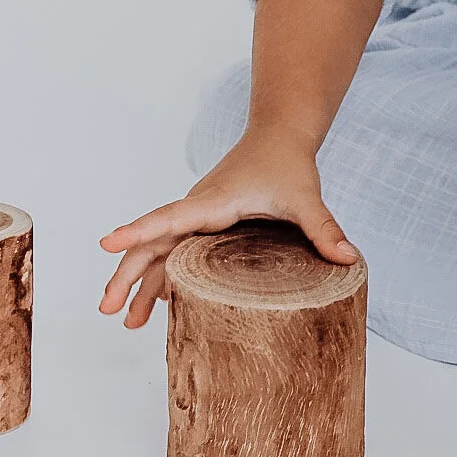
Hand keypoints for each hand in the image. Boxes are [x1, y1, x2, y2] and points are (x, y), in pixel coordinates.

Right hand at [98, 125, 358, 327]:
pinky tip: (158, 302)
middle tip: (107, 309)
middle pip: (152, 242)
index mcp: (213, 202)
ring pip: (158, 250)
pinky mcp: (204, 222)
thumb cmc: (287, 162)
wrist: (279, 134)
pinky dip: (160, 275)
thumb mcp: (306, 197)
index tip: (107, 244)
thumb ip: (324, 228)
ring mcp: (197, 216)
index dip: (139, 232)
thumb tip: (349, 259)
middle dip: (127, 274)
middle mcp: (197, 208)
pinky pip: (173, 250)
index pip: (169, 218)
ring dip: (140, 282)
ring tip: (127, 321)